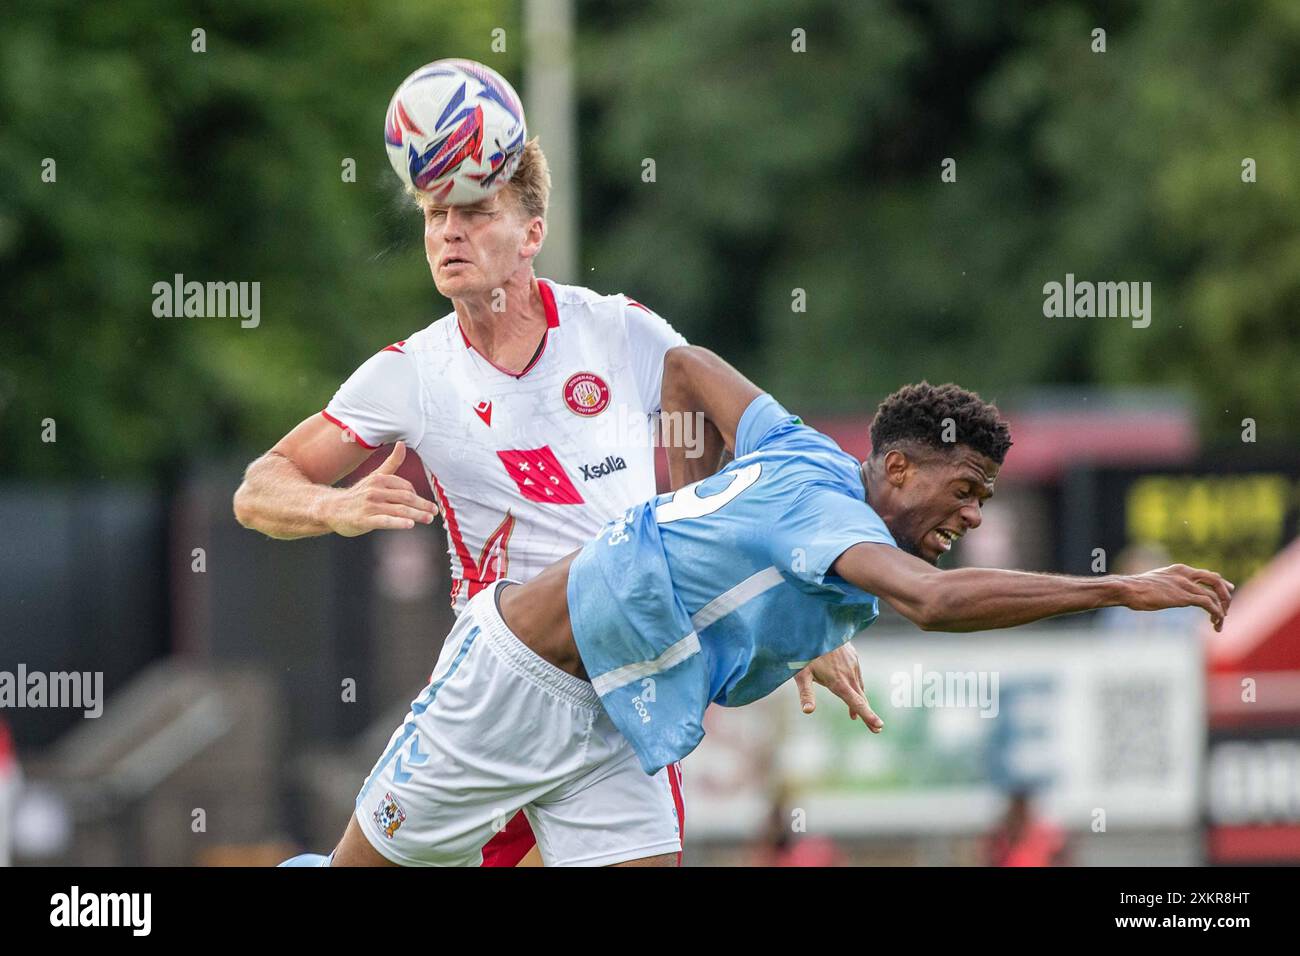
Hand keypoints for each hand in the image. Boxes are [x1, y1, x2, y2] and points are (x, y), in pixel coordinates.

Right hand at [322, 442, 437, 535]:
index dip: (417, 496)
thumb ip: (391, 462)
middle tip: (434, 511)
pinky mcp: (364, 520)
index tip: (424, 505)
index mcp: (379, 479)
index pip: (405, 487)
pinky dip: (398, 522)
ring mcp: (369, 506)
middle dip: (422, 505)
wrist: (332, 509)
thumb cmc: (358, 494)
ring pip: (398, 510)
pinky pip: (385, 521)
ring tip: (428, 518)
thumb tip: (402, 443)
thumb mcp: (375, 476)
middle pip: (405, 498)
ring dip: (416, 515)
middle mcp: (375, 491)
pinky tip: (410, 525)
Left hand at [793, 643, 883, 731]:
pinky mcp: (853, 656)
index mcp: (839, 682)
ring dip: (860, 701)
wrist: (817, 624)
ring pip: (859, 686)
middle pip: (861, 698)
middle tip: (876, 729)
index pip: (856, 703)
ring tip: (856, 715)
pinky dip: (856, 686)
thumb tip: (807, 711)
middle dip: (868, 714)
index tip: (879, 727)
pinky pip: (857, 675)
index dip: (868, 716)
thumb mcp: (801, 673)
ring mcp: (853, 664)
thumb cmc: (805, 651)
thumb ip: (806, 692)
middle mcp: (849, 674)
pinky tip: (851, 688)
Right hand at [1124, 564, 1234, 630]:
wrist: (1127, 589)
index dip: (1219, 584)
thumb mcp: (1155, 583)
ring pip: (1215, 596)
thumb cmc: (1135, 589)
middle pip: (1216, 581)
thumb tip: (1164, 593)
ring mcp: (1186, 585)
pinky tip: (1215, 622)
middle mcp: (1185, 574)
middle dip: (1225, 595)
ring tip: (1219, 623)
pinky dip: (1216, 613)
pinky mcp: (1184, 597)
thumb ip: (1167, 585)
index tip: (1225, 594)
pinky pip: (1209, 604)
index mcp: (1179, 569)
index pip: (1207, 574)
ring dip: (1221, 611)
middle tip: (1226, 609)